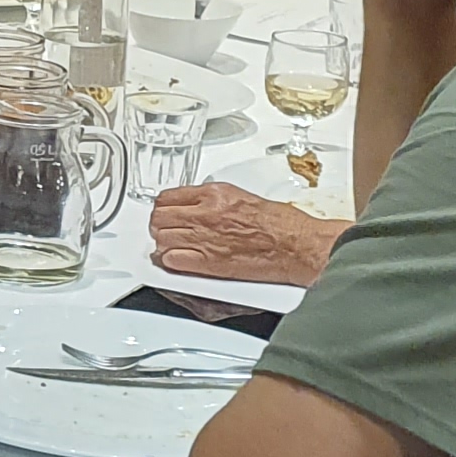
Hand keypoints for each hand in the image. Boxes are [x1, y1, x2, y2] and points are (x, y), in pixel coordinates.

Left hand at [148, 183, 340, 286]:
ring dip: (163, 244)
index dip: (163, 207)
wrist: (295, 245)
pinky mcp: (209, 262)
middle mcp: (206, 213)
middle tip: (164, 231)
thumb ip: (214, 200)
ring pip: (162, 239)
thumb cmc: (280, 224)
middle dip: (159, 225)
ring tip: (171, 247)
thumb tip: (196, 206)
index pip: (168, 197)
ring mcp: (205, 238)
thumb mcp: (242, 197)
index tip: (165, 212)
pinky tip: (177, 261)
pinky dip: (170, 261)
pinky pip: (173, 260)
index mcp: (215, 194)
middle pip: (160, 217)